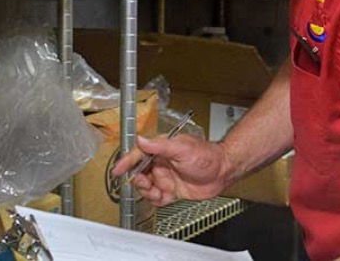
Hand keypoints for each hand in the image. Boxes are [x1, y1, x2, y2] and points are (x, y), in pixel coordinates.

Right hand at [112, 134, 229, 206]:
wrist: (222, 172)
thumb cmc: (206, 155)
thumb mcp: (181, 148)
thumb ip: (159, 145)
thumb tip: (141, 139)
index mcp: (161, 150)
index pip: (138, 154)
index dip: (126, 162)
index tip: (117, 170)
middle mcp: (161, 163)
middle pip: (139, 173)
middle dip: (138, 180)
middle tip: (144, 183)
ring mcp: (166, 177)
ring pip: (147, 187)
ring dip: (147, 191)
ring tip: (155, 191)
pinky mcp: (172, 190)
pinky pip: (157, 198)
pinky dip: (156, 200)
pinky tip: (162, 197)